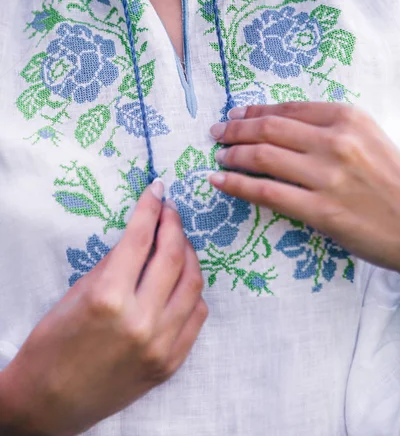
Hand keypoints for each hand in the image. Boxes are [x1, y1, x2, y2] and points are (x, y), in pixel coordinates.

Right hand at [0, 182, 206, 435]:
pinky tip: (181, 280)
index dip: (150, 207)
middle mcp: (141, 320)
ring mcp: (161, 345)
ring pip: (194, 284)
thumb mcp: (79, 292)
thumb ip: (116, 263)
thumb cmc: (54, 342)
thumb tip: (145, 235)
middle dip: (174, 225)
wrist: (50, 401)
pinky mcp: (171, 363)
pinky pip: (197, 315)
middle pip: (174, 257)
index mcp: (109, 297)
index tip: (157, 189)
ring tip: (179, 242)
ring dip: (189, 255)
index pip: (140, 238)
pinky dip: (192, 291)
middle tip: (170, 211)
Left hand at [208, 102, 399, 270]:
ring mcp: (327, 176)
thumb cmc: (392, 179)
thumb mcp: (366, 138)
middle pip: (269, 128)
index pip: (287, 109)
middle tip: (217, 133)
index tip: (235, 116)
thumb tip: (278, 125)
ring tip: (219, 156)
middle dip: (235, 129)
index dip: (254, 111)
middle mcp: (335, 141)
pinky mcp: (320, 210)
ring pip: (262, 157)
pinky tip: (219, 181)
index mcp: (347, 118)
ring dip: (232, 154)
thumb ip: (327, 128)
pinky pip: (266, 192)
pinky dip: (236, 185)